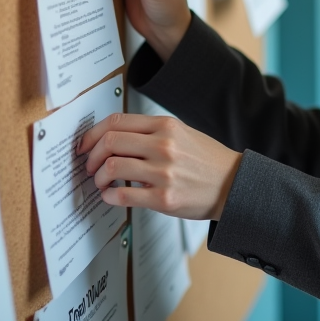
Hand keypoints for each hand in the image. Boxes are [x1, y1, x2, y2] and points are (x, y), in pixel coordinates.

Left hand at [77, 112, 241, 220]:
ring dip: (98, 178)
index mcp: (165, 126)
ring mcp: (164, 172)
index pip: (116, 122)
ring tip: (101, 183)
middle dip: (91, 156)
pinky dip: (109, 197)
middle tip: (90, 166)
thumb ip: (150, 132)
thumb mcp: (182, 133)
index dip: (92, 134)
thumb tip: (114, 138)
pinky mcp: (164, 198)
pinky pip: (123, 196)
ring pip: (112, 168)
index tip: (85, 145)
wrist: (234, 184)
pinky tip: (111, 197)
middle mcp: (164, 146)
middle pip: (109, 143)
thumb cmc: (206, 160)